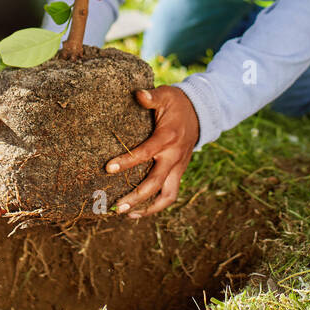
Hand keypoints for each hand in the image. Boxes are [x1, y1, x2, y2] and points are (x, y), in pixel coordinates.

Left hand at [106, 87, 199, 217]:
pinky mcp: (179, 172)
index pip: (145, 153)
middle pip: (156, 183)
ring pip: (167, 195)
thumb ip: (151, 96)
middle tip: (117, 206)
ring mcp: (178, 167)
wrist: (200, 112)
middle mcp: (173, 156)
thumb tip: (138, 94)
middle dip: (137, 197)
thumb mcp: (165, 95)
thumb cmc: (177, 103)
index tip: (108, 168)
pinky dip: (156, 205)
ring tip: (128, 214)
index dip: (127, 162)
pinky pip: (170, 193)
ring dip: (149, 208)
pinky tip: (139, 211)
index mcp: (167, 138)